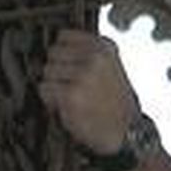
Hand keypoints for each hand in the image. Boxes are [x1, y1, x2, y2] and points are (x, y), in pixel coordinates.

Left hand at [37, 28, 139, 155]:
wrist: (125, 134)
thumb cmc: (115, 105)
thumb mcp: (109, 68)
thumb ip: (86, 54)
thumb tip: (55, 47)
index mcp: (105, 47)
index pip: (64, 36)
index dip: (61, 53)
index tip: (66, 65)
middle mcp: (95, 57)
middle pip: (52, 53)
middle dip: (57, 71)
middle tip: (72, 87)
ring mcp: (83, 75)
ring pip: (47, 71)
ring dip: (53, 87)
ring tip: (72, 99)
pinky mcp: (71, 94)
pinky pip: (44, 89)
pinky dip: (50, 101)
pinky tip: (67, 108)